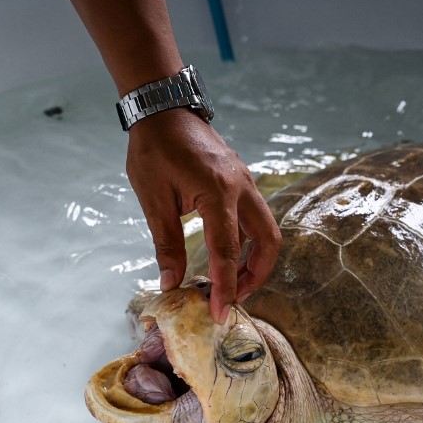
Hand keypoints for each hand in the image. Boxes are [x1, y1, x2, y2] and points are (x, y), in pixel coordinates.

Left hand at [126, 109, 281, 322]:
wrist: (164, 109)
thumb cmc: (154, 149)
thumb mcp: (153, 200)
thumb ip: (166, 243)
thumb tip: (171, 284)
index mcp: (218, 192)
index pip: (228, 250)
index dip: (224, 286)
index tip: (219, 313)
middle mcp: (241, 188)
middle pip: (268, 241)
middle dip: (255, 275)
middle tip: (230, 297)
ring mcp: (246, 182)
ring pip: (267, 230)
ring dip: (254, 260)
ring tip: (229, 281)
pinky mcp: (242, 181)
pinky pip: (256, 217)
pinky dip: (248, 242)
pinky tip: (227, 254)